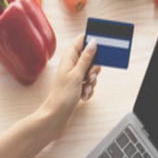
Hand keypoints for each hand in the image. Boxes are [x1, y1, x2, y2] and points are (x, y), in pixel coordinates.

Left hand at [0, 34, 100, 157]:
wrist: (56, 116)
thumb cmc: (62, 96)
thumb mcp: (77, 75)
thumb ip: (86, 58)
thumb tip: (93, 42)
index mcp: (69, 58)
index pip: (82, 40)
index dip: (92, 41)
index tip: (102, 45)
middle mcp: (71, 65)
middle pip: (91, 58)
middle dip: (94, 69)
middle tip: (89, 77)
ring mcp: (75, 76)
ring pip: (92, 72)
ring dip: (92, 82)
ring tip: (84, 90)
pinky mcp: (77, 86)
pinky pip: (90, 84)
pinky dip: (89, 90)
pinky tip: (83, 96)